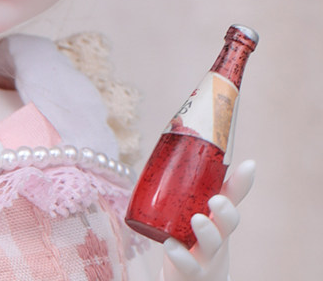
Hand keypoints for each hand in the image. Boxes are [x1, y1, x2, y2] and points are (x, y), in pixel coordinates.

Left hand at [159, 160, 254, 280]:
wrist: (190, 277)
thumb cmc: (194, 236)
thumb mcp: (198, 209)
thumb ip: (195, 185)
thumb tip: (192, 152)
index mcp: (218, 219)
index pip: (233, 199)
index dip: (242, 183)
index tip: (249, 165)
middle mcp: (216, 237)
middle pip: (227, 226)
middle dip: (225, 212)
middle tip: (216, 200)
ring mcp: (204, 256)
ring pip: (210, 246)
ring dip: (207, 232)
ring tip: (197, 219)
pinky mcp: (189, 271)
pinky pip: (187, 265)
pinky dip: (180, 256)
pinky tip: (170, 245)